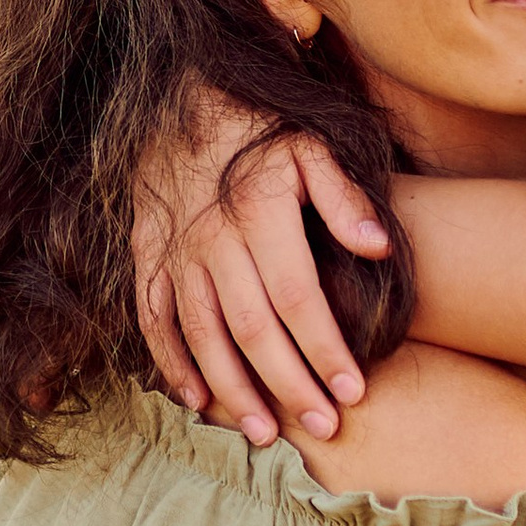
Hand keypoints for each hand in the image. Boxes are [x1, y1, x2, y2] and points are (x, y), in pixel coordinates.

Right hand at [133, 87, 391, 445]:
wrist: (178, 91)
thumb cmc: (259, 125)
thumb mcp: (311, 142)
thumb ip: (344, 195)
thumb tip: (379, 246)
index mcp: (258, 212)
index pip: (297, 298)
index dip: (325, 349)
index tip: (354, 391)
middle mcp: (212, 239)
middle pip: (252, 330)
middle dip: (289, 385)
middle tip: (324, 427)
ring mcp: (174, 251)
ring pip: (201, 335)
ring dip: (233, 389)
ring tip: (265, 433)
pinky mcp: (146, 255)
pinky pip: (153, 319)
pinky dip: (171, 363)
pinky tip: (196, 400)